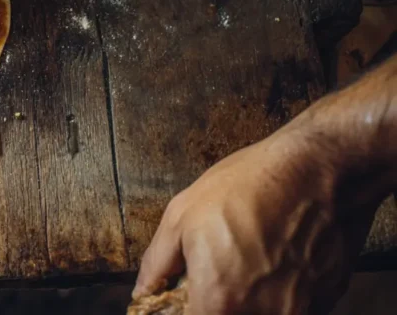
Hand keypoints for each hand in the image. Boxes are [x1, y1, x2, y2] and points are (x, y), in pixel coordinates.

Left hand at [133, 124, 375, 314]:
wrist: (317, 170)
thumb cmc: (249, 187)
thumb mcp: (181, 215)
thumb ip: (157, 263)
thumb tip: (143, 289)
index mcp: (220, 300)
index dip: (186, 309)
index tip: (184, 295)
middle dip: (217, 303)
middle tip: (216, 272)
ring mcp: (299, 311)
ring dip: (250, 299)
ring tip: (249, 260)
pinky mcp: (327, 300)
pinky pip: (292, 307)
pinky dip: (279, 292)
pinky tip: (277, 258)